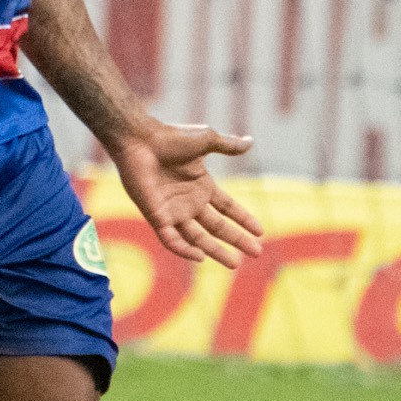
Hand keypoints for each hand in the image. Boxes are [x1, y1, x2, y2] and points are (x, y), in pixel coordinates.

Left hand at [109, 120, 262, 265]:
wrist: (140, 140)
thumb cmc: (169, 137)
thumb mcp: (206, 139)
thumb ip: (228, 145)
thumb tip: (251, 141)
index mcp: (201, 186)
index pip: (227, 208)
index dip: (243, 219)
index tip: (260, 231)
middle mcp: (189, 202)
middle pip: (217, 227)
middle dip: (237, 239)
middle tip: (256, 252)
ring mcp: (173, 211)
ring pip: (197, 238)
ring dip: (216, 251)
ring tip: (234, 263)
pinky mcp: (157, 216)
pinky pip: (171, 239)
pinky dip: (184, 250)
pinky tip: (200, 257)